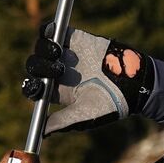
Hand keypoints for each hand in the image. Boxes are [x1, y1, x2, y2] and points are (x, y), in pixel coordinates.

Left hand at [26, 25, 152, 134]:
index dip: (32, 86)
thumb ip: (64, 121)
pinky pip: (52, 31)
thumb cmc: (109, 103)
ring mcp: (63, 55)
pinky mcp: (72, 38)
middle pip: (35, 66)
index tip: (38, 85)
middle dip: (40, 67)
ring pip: (42, 49)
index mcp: (56, 92)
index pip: (34, 87)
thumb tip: (43, 132)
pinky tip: (52, 33)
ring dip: (45, 50)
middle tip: (57, 69)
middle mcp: (56, 73)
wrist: (132, 81)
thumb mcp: (85, 114)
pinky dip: (48, 30)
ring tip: (59, 53)